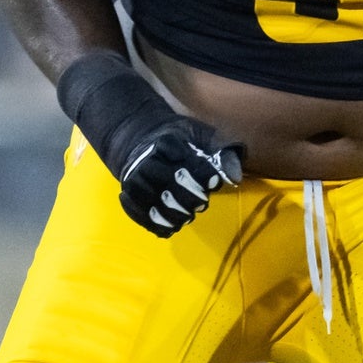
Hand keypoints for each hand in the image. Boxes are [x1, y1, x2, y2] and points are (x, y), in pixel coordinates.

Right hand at [115, 118, 244, 237]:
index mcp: (167, 143)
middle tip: (201, 202)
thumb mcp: (202, 136)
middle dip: (194, 200)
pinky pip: (144, 218)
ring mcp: (134, 181)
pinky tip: (171, 225)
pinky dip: (160, 226)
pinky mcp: (127, 197)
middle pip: (174, 190)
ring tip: (188, 214)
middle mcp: (146, 162)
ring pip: (159, 208)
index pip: (191, 166)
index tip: (214, 181)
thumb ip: (222, 152)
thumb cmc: (178, 141)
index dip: (207, 177)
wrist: (139, 142)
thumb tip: (234, 178)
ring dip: (178, 216)